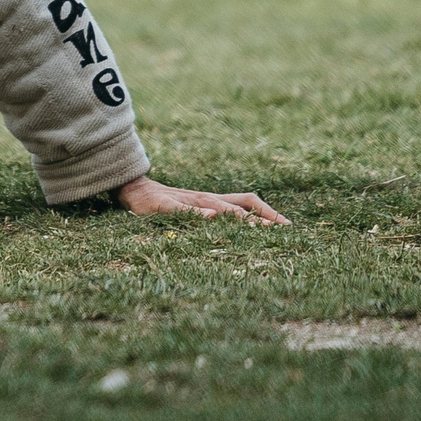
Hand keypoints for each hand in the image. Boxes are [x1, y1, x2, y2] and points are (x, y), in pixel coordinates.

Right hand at [114, 174, 287, 224]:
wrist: (131, 190)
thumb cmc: (164, 204)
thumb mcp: (192, 209)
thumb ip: (213, 217)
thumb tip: (240, 229)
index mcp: (213, 201)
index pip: (247, 201)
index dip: (268, 212)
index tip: (289, 226)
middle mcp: (204, 199)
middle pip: (239, 204)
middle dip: (262, 217)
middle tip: (283, 230)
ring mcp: (185, 201)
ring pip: (216, 206)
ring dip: (239, 216)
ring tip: (257, 226)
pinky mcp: (164, 205)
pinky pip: (183, 209)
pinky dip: (199, 213)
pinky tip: (212, 217)